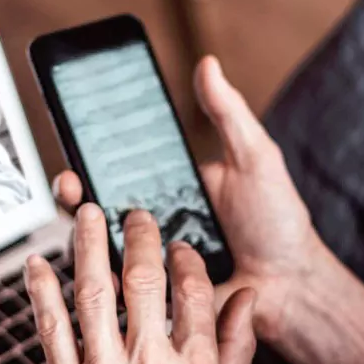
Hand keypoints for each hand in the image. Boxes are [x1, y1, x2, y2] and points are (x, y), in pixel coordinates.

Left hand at [24, 205, 257, 363]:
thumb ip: (238, 348)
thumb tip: (247, 299)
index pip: (191, 291)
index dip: (182, 257)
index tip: (174, 245)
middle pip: (142, 280)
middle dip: (135, 235)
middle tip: (130, 215)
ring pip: (92, 293)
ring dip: (86, 245)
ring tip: (84, 216)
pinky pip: (51, 329)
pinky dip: (42, 292)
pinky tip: (39, 266)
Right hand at [53, 56, 331, 340]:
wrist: (294, 285)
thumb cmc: (278, 223)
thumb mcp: (255, 159)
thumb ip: (228, 114)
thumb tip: (207, 63)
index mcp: (170, 189)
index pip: (118, 170)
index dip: (90, 159)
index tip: (76, 147)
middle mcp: (154, 226)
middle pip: (98, 209)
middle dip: (74, 195)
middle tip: (69, 184)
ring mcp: (152, 264)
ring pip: (102, 250)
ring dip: (83, 237)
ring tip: (83, 223)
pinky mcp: (157, 300)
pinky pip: (123, 291)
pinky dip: (107, 281)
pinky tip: (103, 270)